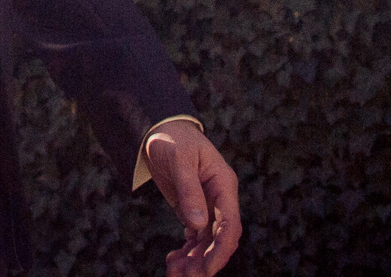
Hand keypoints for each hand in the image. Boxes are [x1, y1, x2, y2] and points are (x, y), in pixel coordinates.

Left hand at [145, 122, 239, 275]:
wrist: (160, 129)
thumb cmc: (172, 138)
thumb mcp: (179, 160)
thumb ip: (189, 190)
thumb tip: (197, 225)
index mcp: (224, 185)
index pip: (230, 225)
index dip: (221, 250)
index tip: (206, 269)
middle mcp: (220, 199)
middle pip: (220, 239)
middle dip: (205, 261)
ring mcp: (207, 206)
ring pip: (206, 242)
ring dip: (193, 260)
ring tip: (173, 273)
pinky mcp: (193, 210)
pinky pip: (194, 238)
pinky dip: (186, 252)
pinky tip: (173, 260)